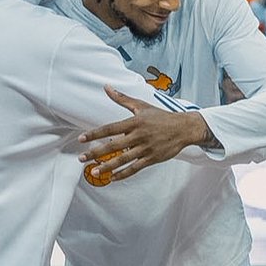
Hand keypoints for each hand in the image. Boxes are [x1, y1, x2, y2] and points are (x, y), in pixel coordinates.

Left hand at [78, 86, 213, 181]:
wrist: (184, 128)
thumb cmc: (161, 117)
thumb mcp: (141, 106)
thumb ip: (122, 98)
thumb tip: (107, 87)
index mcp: (134, 122)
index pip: (110, 128)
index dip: (94, 134)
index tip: (81, 138)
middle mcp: (138, 136)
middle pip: (113, 146)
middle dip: (96, 153)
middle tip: (82, 158)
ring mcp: (145, 148)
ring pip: (123, 160)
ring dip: (107, 166)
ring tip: (94, 171)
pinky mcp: (152, 158)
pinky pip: (135, 168)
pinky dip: (123, 174)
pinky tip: (112, 178)